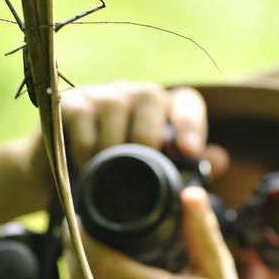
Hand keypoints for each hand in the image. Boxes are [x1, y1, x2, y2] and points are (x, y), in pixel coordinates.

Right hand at [26, 81, 228, 198]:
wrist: (58, 183)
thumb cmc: (110, 181)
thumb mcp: (149, 180)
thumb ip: (185, 170)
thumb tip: (219, 159)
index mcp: (159, 113)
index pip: (185, 102)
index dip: (190, 122)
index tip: (189, 152)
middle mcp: (132, 97)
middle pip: (151, 95)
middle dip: (149, 132)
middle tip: (142, 163)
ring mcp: (100, 96)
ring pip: (116, 103)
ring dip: (114, 142)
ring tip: (109, 173)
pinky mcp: (68, 104)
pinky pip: (82, 115)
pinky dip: (86, 145)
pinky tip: (85, 167)